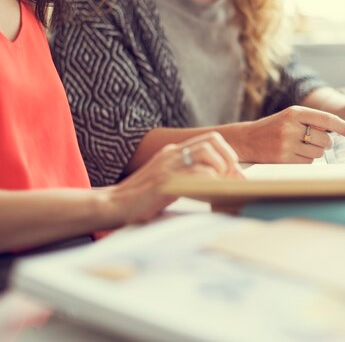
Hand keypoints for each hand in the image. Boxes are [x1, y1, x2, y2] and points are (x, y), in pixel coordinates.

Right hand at [102, 132, 242, 223]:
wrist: (113, 205)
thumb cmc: (141, 199)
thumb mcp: (166, 182)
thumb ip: (187, 177)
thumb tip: (218, 182)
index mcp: (173, 152)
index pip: (210, 140)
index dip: (227, 153)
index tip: (231, 173)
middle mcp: (172, 154)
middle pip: (212, 140)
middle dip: (228, 158)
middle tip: (229, 179)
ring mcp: (168, 166)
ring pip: (206, 153)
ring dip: (219, 169)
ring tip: (219, 186)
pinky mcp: (164, 182)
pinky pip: (196, 174)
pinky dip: (209, 182)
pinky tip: (208, 194)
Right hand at [240, 106, 344, 163]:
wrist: (247, 139)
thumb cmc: (273, 128)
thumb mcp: (290, 117)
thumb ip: (312, 121)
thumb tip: (337, 133)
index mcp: (295, 112)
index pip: (326, 119)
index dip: (344, 127)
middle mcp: (291, 126)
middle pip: (325, 141)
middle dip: (322, 143)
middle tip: (308, 140)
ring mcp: (286, 144)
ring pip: (317, 154)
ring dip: (312, 153)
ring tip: (295, 147)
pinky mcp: (283, 159)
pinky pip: (307, 163)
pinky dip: (303, 161)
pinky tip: (290, 155)